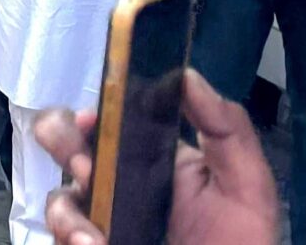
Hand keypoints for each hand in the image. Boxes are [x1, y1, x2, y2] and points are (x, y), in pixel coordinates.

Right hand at [38, 72, 280, 244]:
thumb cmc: (241, 240)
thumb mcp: (247, 181)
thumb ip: (226, 127)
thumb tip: (187, 76)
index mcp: (151, 156)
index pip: (106, 120)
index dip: (90, 113)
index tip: (91, 119)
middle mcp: (118, 182)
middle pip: (63, 144)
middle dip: (60, 144)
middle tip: (84, 168)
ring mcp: (102, 217)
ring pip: (57, 196)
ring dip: (65, 210)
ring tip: (90, 233)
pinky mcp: (89, 242)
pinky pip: (59, 235)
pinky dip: (69, 236)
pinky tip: (92, 244)